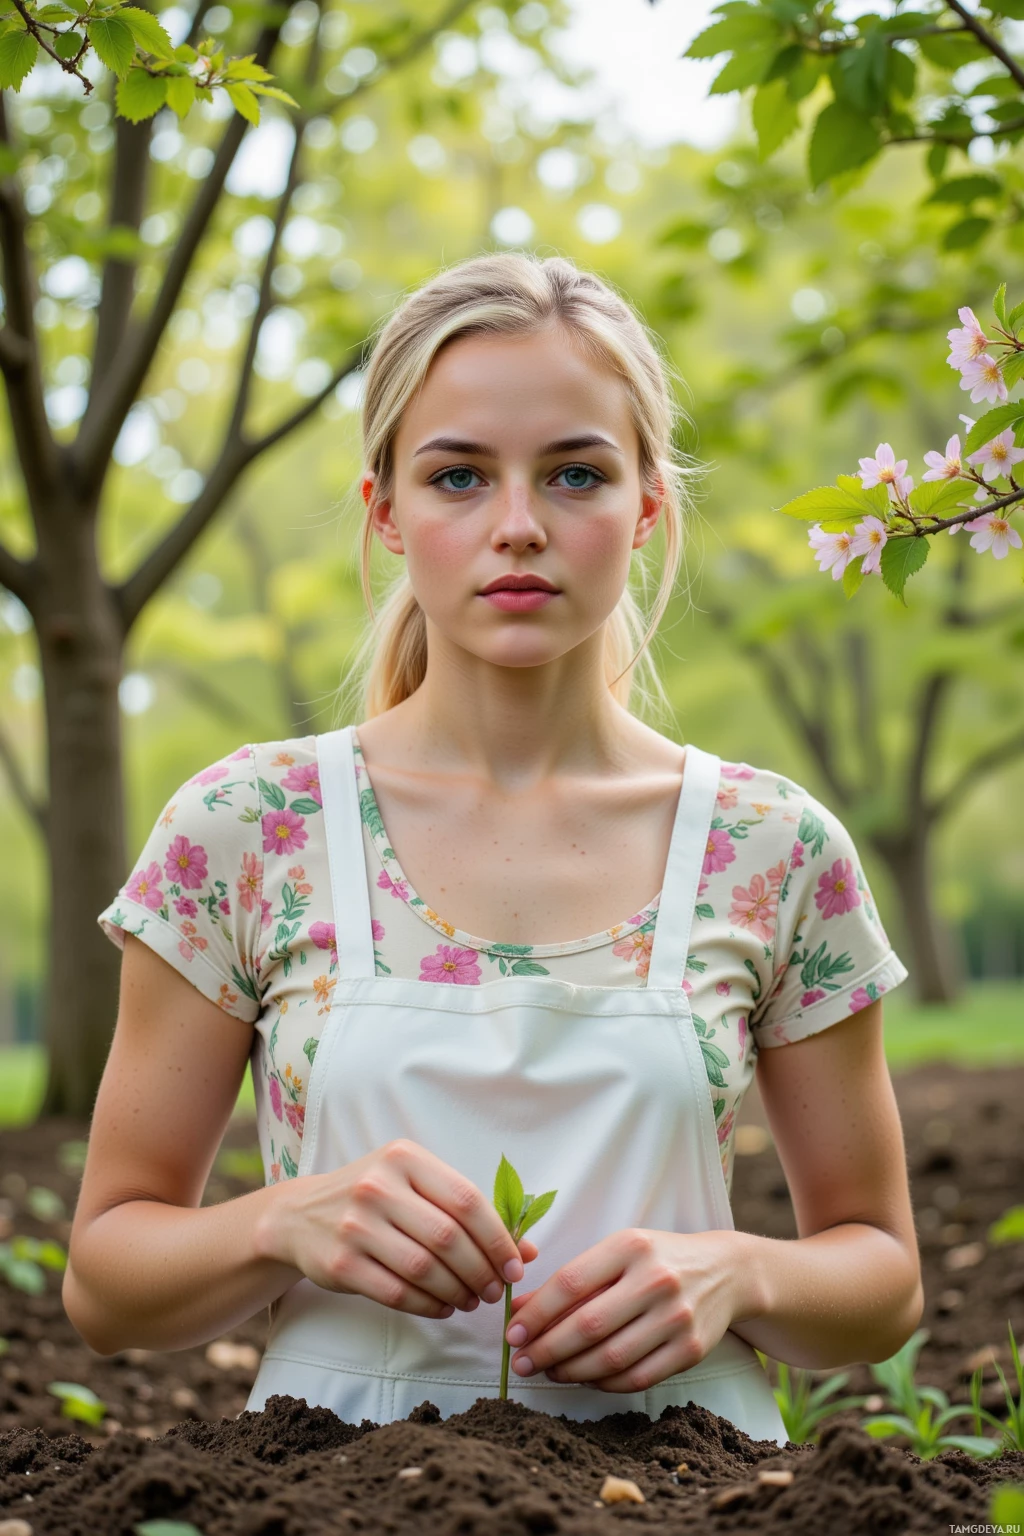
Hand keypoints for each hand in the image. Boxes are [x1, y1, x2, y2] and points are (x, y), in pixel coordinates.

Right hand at [258, 1138, 538, 1318]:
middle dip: (481, 1271)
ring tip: (471, 1300)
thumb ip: (469, 1213)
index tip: (515, 1267)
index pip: (467, 1200)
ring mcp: (355, 1225)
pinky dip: (429, 1306)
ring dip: (457, 1292)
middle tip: (494, 1292)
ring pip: (424, 1269)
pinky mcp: (340, 1264)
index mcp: (405, 1158)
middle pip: (448, 1238)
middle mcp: (378, 1186)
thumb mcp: (417, 1186)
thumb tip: (527, 1252)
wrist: (299, 1216)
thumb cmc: (375, 1199)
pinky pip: (397, 1292)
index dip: (498, 1239)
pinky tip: (443, 1308)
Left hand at [502, 1228, 740, 1392]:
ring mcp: (677, 1317)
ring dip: (570, 1371)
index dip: (536, 1314)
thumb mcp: (616, 1253)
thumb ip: (571, 1280)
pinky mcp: (692, 1349)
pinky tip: (584, 1377)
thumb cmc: (657, 1260)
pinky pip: (637, 1377)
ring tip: (548, 1371)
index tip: (512, 1333)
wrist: (724, 1271)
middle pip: (588, 1326)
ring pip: (611, 1358)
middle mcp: (656, 1280)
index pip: (571, 1283)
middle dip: (547, 1349)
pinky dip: (604, 1384)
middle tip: (521, 1362)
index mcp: (630, 1246)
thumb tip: (521, 1310)